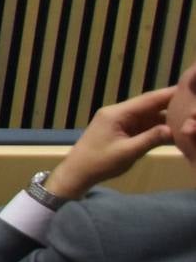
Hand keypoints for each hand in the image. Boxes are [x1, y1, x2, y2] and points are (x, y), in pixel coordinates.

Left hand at [46, 85, 176, 198]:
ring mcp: (120, 122)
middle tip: (193, 102)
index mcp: (117, 113)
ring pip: (148, 116)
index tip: (188, 88)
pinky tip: (175, 130)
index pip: (148, 100)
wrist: (77, 173)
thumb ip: (150, 139)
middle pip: (150, 105)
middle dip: (171, 103)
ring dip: (166, 117)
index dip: (169, 94)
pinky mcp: (122, 131)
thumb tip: (172, 129)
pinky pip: (143, 126)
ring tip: (189, 116)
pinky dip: (158, 128)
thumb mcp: (127, 152)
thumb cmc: (99, 163)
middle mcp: (119, 113)